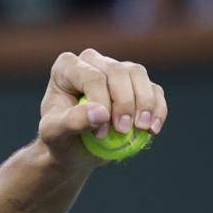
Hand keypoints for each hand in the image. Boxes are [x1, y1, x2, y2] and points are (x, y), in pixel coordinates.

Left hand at [37, 48, 167, 169]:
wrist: (72, 151)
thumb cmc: (59, 139)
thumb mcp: (55, 134)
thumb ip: (72, 121)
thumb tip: (101, 113)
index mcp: (67, 68)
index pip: (92, 77)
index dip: (101, 103)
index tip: (100, 133)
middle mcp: (92, 62)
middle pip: (118, 72)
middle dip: (124, 102)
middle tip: (123, 130)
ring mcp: (115, 70)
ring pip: (138, 74)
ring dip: (145, 102)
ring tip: (143, 128)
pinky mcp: (135, 85)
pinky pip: (153, 89)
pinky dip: (157, 108)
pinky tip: (153, 128)